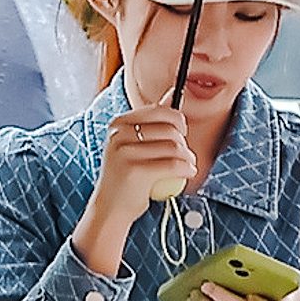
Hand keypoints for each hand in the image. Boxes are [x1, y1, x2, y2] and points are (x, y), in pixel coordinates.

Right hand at [77, 100, 194, 271]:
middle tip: (184, 155)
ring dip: (189, 158)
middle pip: (171, 129)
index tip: (181, 135)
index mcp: (118, 124)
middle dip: (185, 143)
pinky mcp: (134, 171)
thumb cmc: (126, 176)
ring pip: (175, 147)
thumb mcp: (135, 144)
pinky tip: (188, 173)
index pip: (161, 111)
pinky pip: (174, 164)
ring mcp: (124, 152)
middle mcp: (118, 134)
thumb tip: (175, 91)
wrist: (110, 209)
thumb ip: (153, 120)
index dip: (179, 123)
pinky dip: (187, 169)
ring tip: (187, 166)